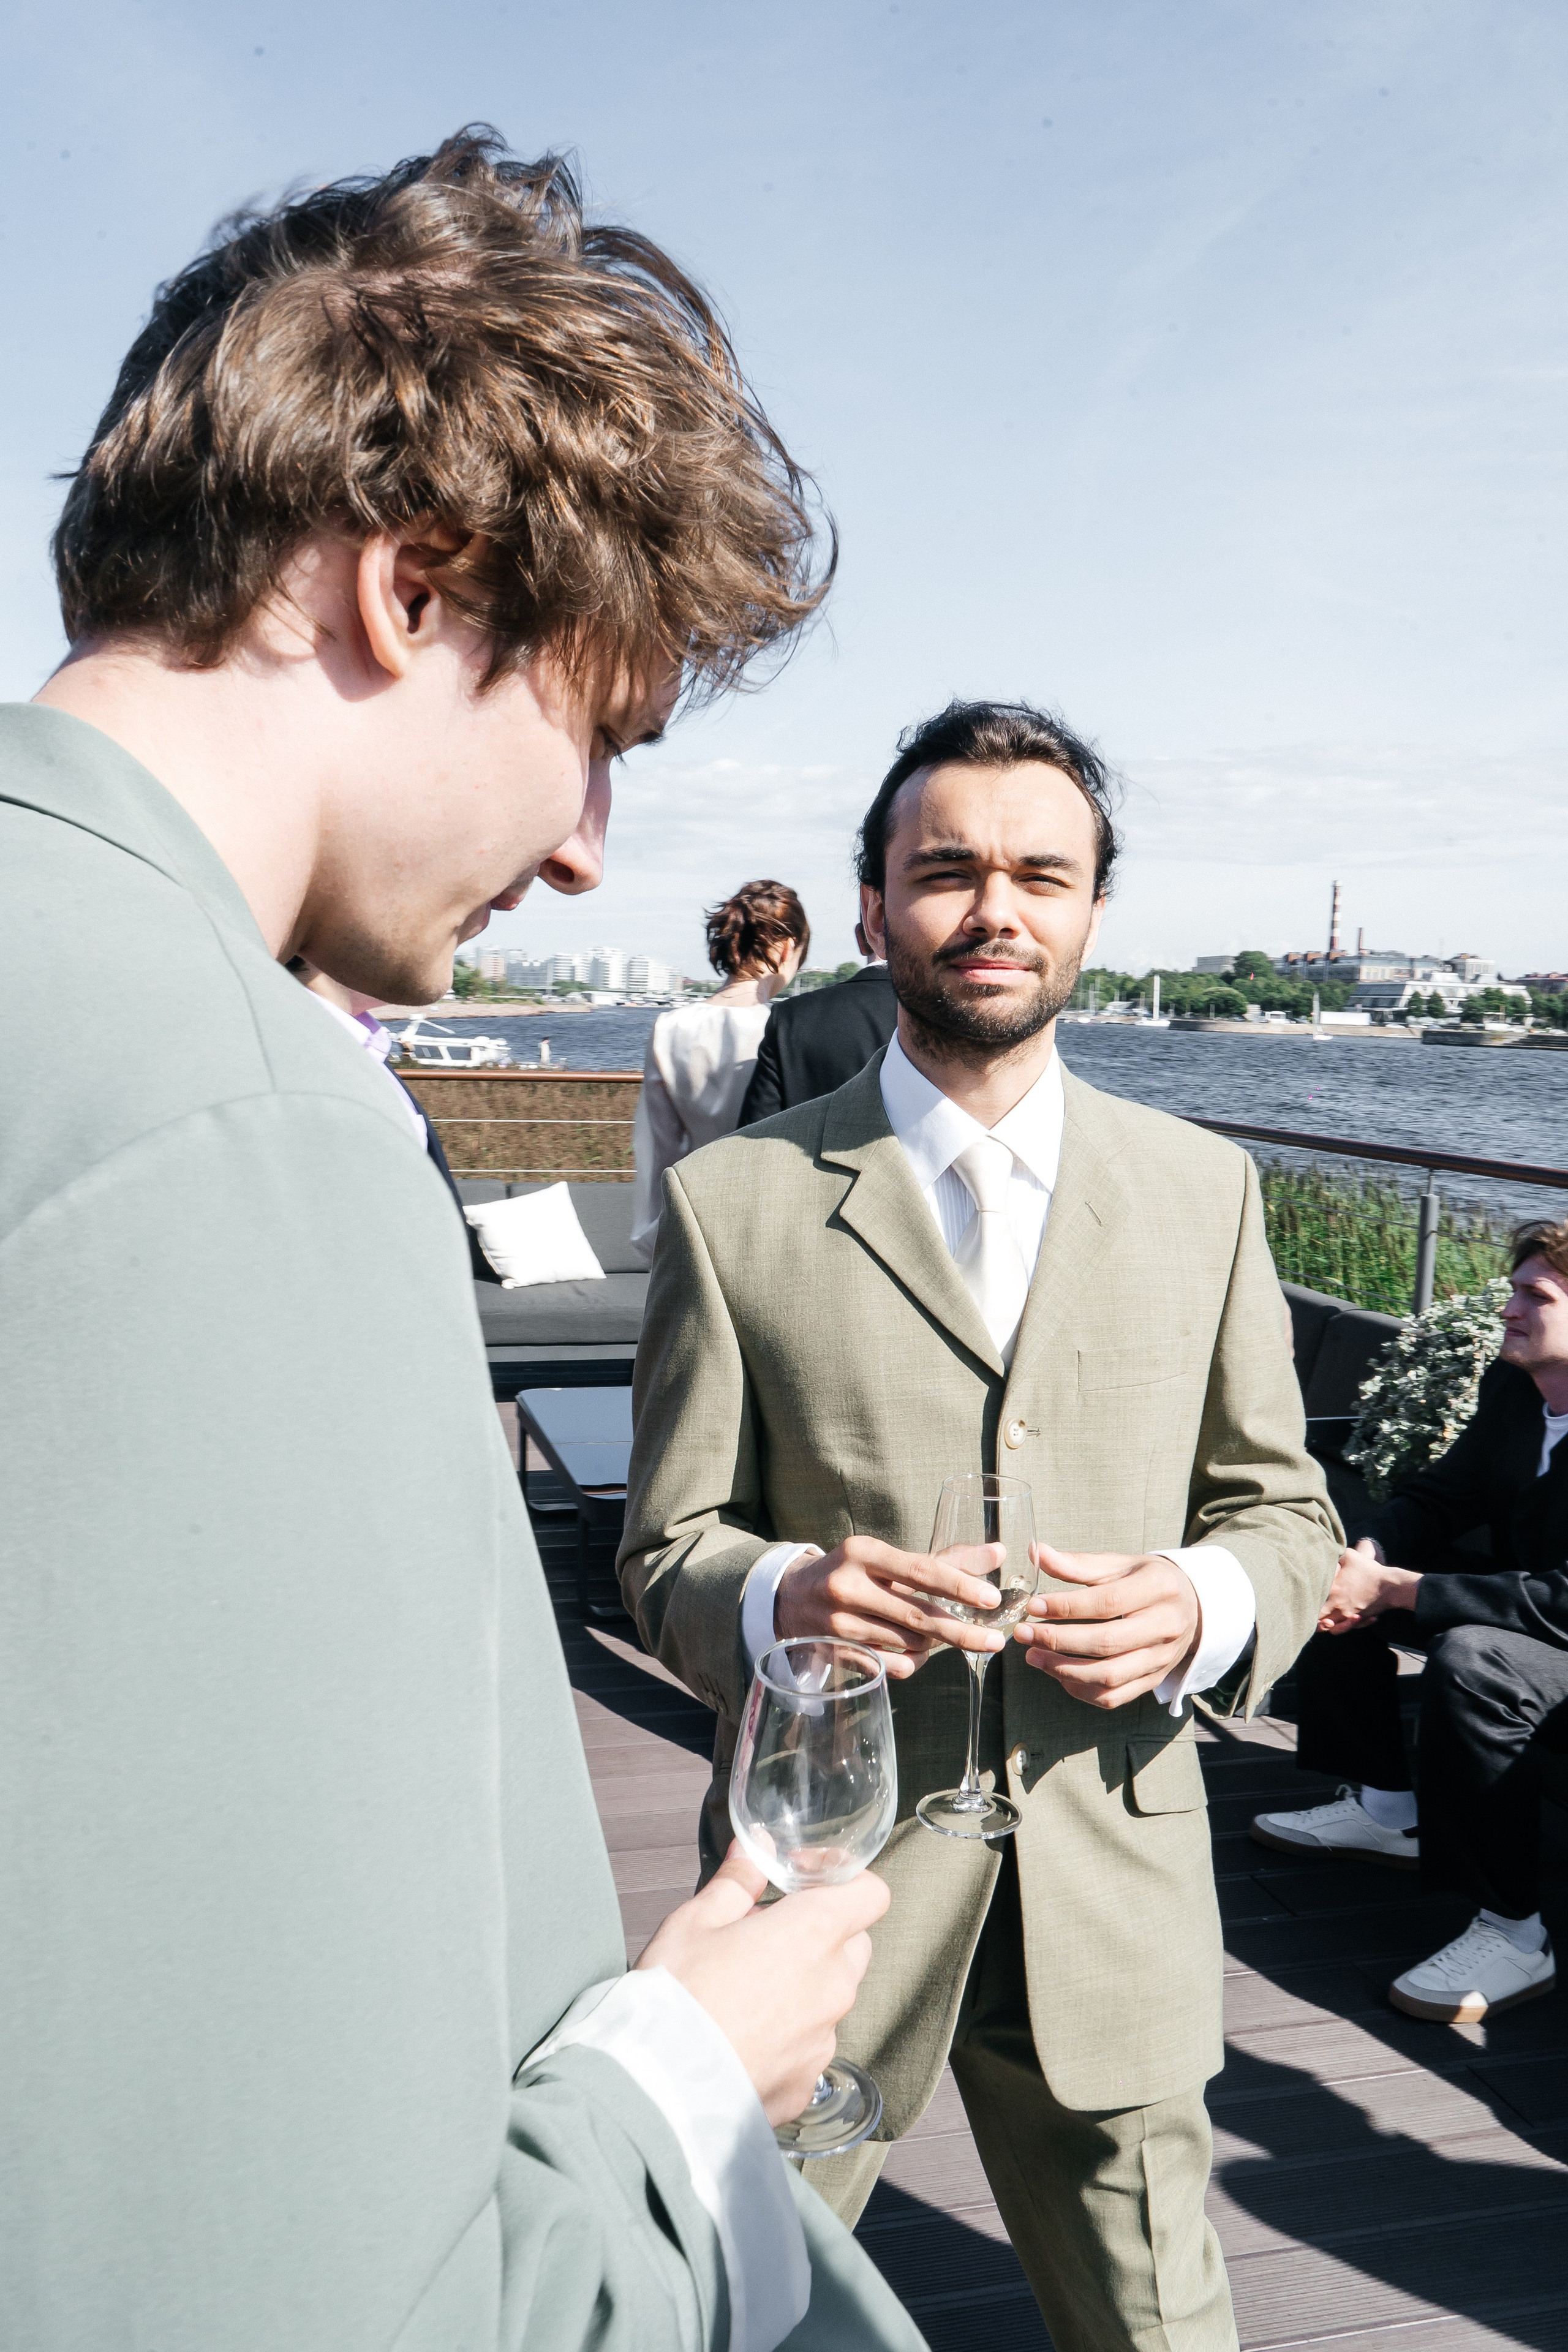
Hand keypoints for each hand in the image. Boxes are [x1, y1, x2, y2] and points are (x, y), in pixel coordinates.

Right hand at [636, 1844, 889, 2123]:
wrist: (657, 2087)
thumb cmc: (675, 1997)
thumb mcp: (695, 1921)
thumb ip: (737, 1882)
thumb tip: (755, 1852)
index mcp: (813, 1934)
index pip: (871, 1894)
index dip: (844, 1882)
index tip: (806, 1882)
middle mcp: (832, 1987)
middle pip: (853, 1946)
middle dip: (821, 1936)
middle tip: (768, 1937)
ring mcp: (823, 2040)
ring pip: (831, 2000)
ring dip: (804, 1988)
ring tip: (747, 1993)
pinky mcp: (806, 2083)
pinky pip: (809, 2049)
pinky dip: (787, 2039)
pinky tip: (743, 2039)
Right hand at [774, 1536, 1008, 1679]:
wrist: (790, 1597)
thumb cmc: (853, 1572)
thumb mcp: (888, 1556)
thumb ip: (944, 1558)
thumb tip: (998, 1552)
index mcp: (863, 1552)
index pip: (921, 1571)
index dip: (959, 1586)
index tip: (992, 1598)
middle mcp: (848, 1587)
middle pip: (918, 1616)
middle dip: (962, 1632)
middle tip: (995, 1641)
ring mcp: (839, 1624)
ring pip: (908, 1643)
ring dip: (933, 1643)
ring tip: (939, 1634)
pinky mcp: (837, 1653)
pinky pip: (892, 1668)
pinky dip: (914, 1662)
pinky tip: (917, 1652)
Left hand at [1012, 1543, 1199, 1710]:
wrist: (1192, 1607)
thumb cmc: (1149, 1581)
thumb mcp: (1120, 1564)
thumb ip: (1079, 1564)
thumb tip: (1036, 1552)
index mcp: (1158, 1589)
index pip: (1107, 1602)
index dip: (1066, 1606)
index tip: (1033, 1606)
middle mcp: (1165, 1627)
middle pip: (1107, 1642)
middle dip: (1058, 1641)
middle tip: (1024, 1634)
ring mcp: (1161, 1659)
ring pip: (1110, 1676)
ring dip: (1065, 1670)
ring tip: (1033, 1657)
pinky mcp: (1153, 1680)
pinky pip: (1115, 1697)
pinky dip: (1082, 1690)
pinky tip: (1059, 1674)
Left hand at [1319, 1538, 1418, 1631]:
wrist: (1391, 1586)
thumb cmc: (1369, 1570)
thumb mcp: (1349, 1555)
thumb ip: (1334, 1554)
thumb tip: (1324, 1551)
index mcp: (1332, 1592)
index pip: (1312, 1607)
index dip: (1309, 1607)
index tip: (1310, 1602)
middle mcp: (1338, 1606)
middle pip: (1321, 1623)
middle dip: (1318, 1622)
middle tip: (1320, 1615)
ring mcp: (1349, 1614)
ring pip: (1335, 1629)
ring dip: (1332, 1625)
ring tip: (1332, 1619)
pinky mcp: (1359, 1618)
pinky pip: (1350, 1626)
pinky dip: (1349, 1623)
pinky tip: (1354, 1615)